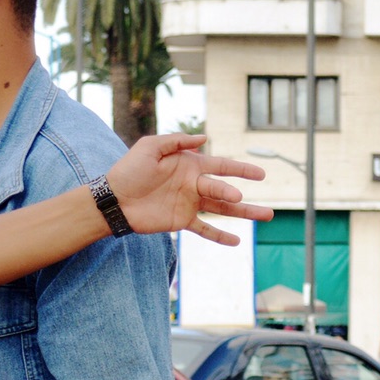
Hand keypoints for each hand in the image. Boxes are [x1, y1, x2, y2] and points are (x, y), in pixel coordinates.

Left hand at [105, 133, 274, 244]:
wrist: (114, 199)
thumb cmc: (129, 169)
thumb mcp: (150, 147)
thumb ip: (177, 141)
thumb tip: (205, 138)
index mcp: (190, 165)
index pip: (222, 166)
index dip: (241, 169)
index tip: (260, 174)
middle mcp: (194, 184)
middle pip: (225, 190)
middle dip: (239, 197)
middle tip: (248, 202)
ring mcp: (189, 204)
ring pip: (222, 210)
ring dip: (244, 214)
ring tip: (265, 216)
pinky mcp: (181, 221)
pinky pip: (205, 229)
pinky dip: (220, 236)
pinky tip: (236, 241)